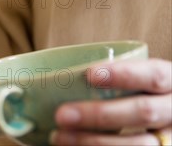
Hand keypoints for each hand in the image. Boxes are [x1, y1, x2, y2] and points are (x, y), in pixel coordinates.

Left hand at [51, 58, 171, 144]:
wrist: (165, 118)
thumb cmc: (139, 93)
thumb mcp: (138, 81)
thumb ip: (110, 78)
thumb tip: (53, 78)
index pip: (154, 75)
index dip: (124, 75)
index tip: (89, 74)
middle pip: (143, 113)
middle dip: (99, 114)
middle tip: (61, 114)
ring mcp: (170, 139)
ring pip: (139, 145)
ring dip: (93, 142)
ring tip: (58, 137)